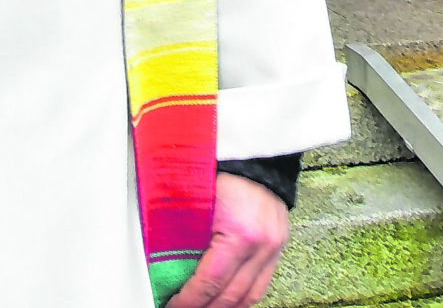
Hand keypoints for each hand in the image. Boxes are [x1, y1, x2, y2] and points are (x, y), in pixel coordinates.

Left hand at [169, 173, 289, 307]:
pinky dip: (244, 294)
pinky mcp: (280, 243)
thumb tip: (163, 266)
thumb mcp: (195, 201)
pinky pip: (263, 281)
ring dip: (227, 306)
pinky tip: (227, 298)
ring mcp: (276, 245)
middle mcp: (264, 244)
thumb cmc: (221, 167)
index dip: (189, 301)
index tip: (173, 306)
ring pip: (252, 295)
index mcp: (241, 234)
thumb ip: (182, 235)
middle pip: (232, 296)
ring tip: (205, 307)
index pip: (210, 283)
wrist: (253, 150)